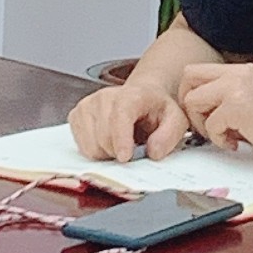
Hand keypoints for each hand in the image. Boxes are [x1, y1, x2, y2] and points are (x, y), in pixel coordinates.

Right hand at [68, 78, 189, 163]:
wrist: (142, 98)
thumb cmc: (157, 110)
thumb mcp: (176, 120)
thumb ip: (169, 135)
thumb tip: (153, 152)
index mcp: (132, 95)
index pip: (120, 116)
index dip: (121, 139)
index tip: (126, 157)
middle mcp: (105, 97)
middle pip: (104, 138)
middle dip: (119, 152)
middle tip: (133, 149)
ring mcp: (87, 105)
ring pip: (91, 146)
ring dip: (107, 154)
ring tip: (121, 143)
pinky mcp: (76, 115)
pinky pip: (81, 147)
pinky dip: (95, 151)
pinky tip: (108, 141)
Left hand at [178, 62, 252, 167]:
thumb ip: (229, 98)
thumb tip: (203, 110)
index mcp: (244, 71)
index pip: (199, 71)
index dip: (194, 94)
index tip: (204, 115)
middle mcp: (239, 73)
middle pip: (189, 77)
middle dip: (191, 105)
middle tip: (206, 125)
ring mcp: (237, 88)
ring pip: (193, 100)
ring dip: (203, 124)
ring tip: (225, 135)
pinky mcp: (238, 107)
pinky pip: (209, 124)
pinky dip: (219, 139)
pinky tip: (238, 142)